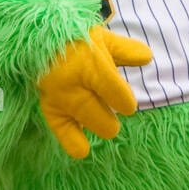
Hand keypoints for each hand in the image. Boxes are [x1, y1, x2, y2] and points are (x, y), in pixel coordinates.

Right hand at [37, 25, 152, 158]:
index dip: (125, 102)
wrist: (41, 41)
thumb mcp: (103, 39)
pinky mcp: (50, 109)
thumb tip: (147, 57)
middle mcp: (72, 85)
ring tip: (102, 118)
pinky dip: (74, 143)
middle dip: (112, 117)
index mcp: (89, 65)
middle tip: (111, 110)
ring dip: (101, 124)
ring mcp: (60, 99)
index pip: (114, 94)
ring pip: (88, 122)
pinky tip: (83, 149)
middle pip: (102, 116)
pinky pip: (63, 132)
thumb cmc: (78, 41)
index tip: (127, 104)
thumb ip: (126, 50)